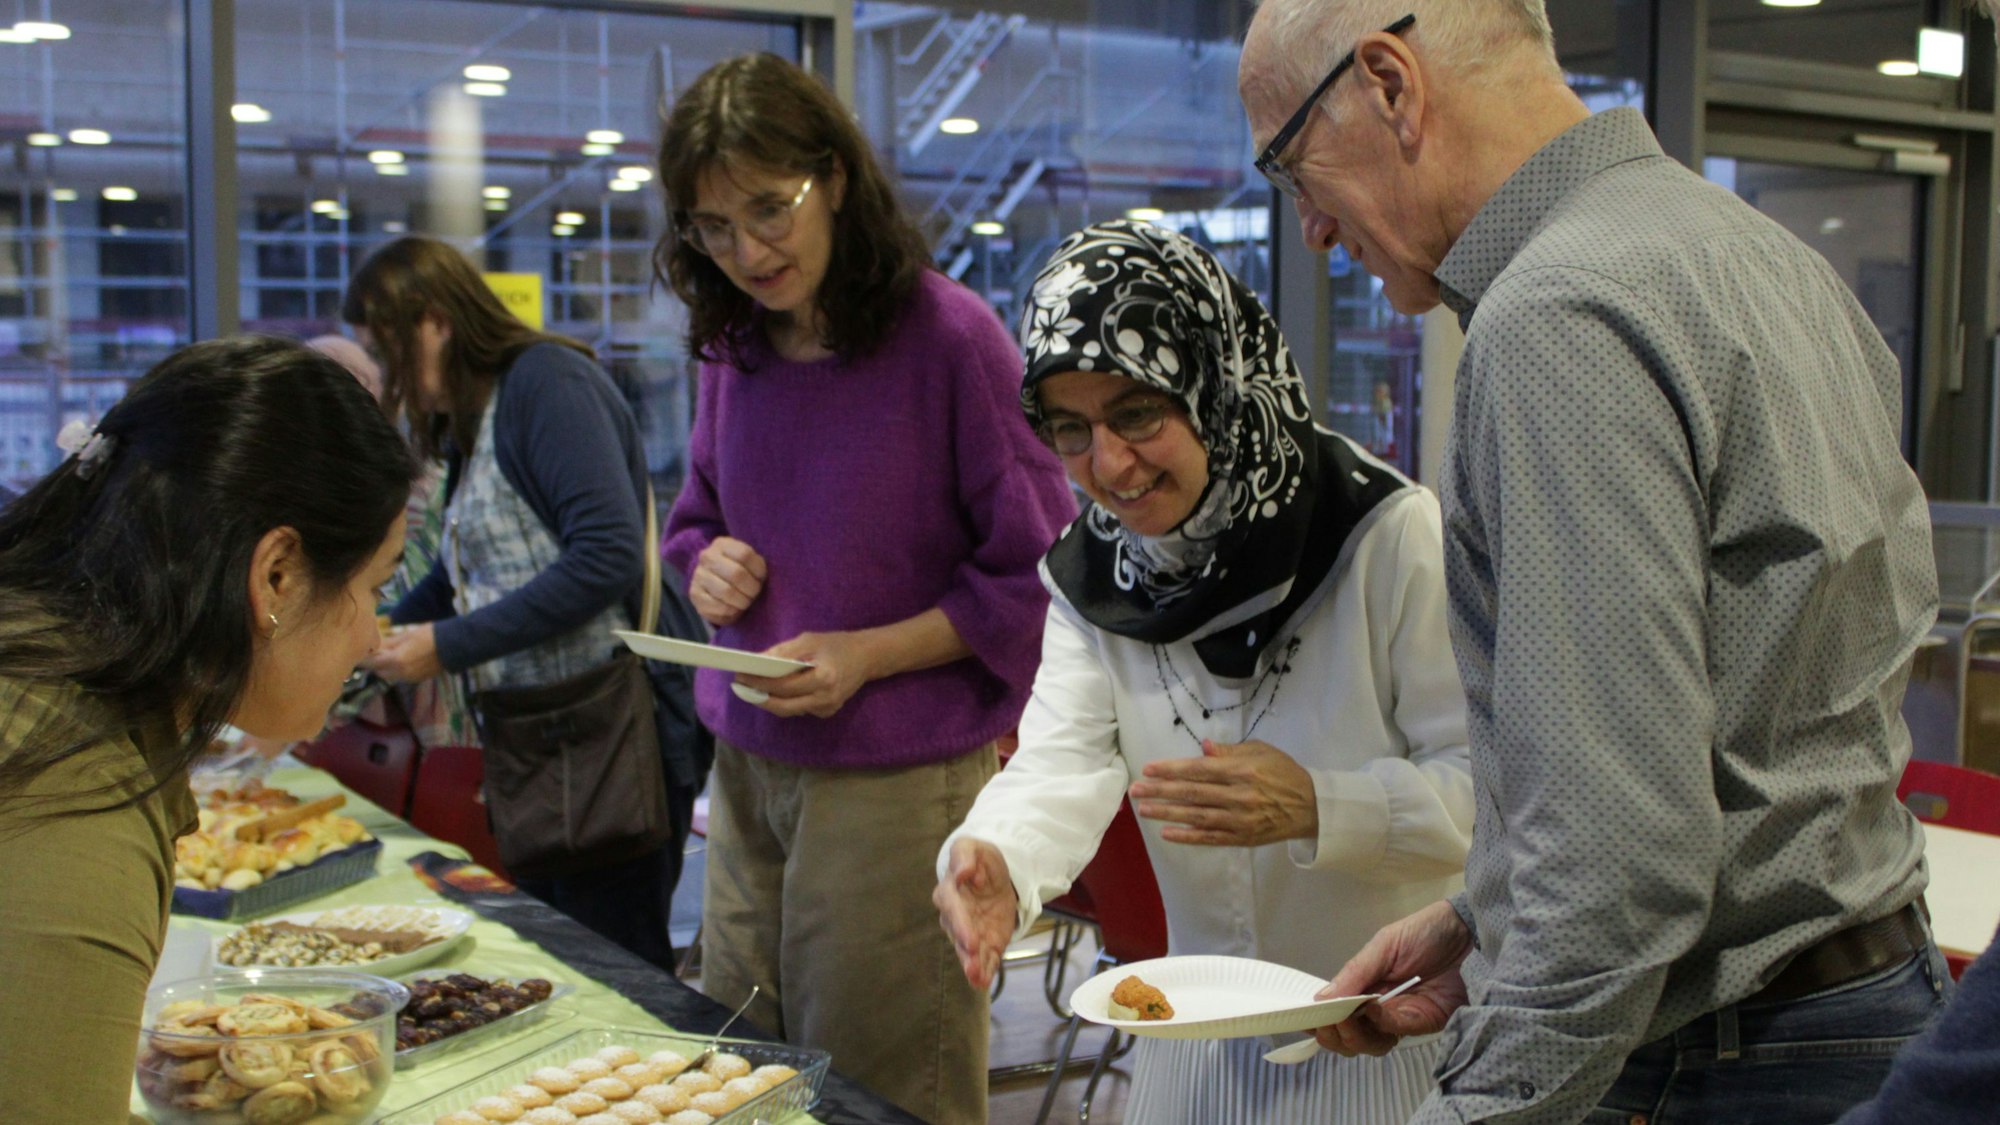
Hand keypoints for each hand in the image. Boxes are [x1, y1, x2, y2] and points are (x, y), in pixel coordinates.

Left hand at [364, 624, 442, 682]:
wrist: (455, 646)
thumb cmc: (430, 635)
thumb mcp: (407, 634)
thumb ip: (388, 642)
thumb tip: (374, 645)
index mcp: (396, 660)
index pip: (371, 663)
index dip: (362, 658)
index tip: (358, 651)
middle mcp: (400, 673)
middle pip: (378, 671)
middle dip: (373, 663)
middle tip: (372, 651)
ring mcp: (409, 678)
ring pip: (389, 676)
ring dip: (384, 667)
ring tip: (386, 655)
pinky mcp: (417, 679)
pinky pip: (400, 677)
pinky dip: (395, 670)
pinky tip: (401, 659)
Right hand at [689, 536, 766, 626]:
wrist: (713, 584)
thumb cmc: (740, 571)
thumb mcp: (748, 562)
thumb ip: (756, 563)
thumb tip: (766, 577)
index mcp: (722, 544)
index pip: (745, 554)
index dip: (758, 570)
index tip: (762, 578)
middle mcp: (707, 557)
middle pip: (737, 574)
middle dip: (752, 588)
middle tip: (755, 593)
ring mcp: (699, 575)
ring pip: (727, 592)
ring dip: (743, 601)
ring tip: (746, 601)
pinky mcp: (695, 594)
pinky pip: (719, 606)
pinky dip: (732, 610)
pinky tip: (735, 607)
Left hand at [733, 631, 875, 718]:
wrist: (867, 657)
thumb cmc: (836, 644)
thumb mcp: (809, 640)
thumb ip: (783, 652)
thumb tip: (756, 661)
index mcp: (824, 677)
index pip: (784, 686)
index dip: (760, 683)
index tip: (740, 676)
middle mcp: (826, 698)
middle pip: (783, 705)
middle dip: (759, 697)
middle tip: (740, 687)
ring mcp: (827, 708)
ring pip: (789, 710)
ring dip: (769, 701)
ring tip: (751, 689)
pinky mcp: (827, 712)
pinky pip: (799, 709)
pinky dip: (785, 702)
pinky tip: (774, 692)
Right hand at [933, 838, 1017, 989]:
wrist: (994, 876)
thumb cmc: (979, 859)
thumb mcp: (974, 848)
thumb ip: (965, 856)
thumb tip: (962, 872)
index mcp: (950, 891)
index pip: (952, 908)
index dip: (961, 925)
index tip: (971, 939)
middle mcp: (955, 917)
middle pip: (958, 935)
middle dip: (966, 950)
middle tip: (973, 963)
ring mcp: (969, 932)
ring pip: (967, 952)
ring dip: (972, 965)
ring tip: (977, 979)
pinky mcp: (985, 942)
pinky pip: (984, 959)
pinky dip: (984, 971)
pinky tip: (984, 983)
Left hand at [1127, 738, 1317, 846]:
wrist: (1310, 806)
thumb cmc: (1283, 772)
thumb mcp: (1261, 751)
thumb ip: (1231, 751)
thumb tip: (1205, 747)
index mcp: (1242, 770)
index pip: (1199, 770)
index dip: (1171, 770)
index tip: (1148, 769)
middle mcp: (1238, 796)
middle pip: (1192, 793)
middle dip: (1161, 791)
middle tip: (1135, 790)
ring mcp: (1239, 819)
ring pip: (1197, 817)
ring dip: (1168, 814)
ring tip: (1144, 810)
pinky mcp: (1242, 838)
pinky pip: (1210, 838)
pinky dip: (1188, 837)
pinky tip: (1167, 833)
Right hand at [1312, 899, 1472, 1055]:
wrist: (1467, 933)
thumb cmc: (1422, 932)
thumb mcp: (1382, 946)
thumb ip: (1354, 973)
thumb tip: (1318, 1000)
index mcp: (1364, 988)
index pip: (1335, 1014)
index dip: (1319, 1022)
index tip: (1306, 1021)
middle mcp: (1380, 1008)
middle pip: (1350, 1037)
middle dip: (1334, 1035)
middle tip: (1327, 1023)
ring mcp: (1403, 1019)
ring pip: (1371, 1044)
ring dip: (1355, 1035)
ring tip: (1346, 1017)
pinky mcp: (1426, 1024)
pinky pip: (1397, 1032)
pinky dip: (1382, 1024)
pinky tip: (1374, 1009)